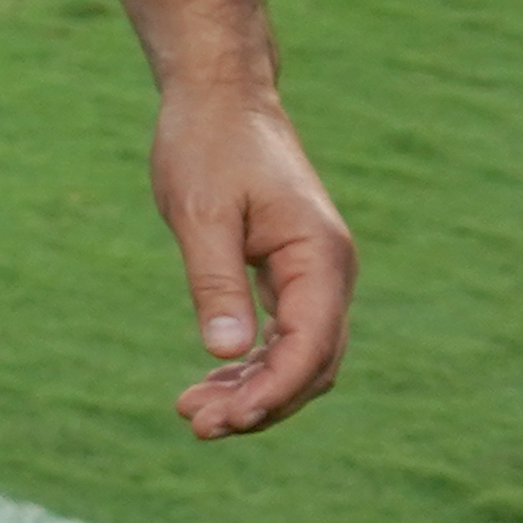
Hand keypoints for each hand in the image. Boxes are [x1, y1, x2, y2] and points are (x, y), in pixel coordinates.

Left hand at [151, 77, 352, 437]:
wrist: (219, 97)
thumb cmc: (208, 145)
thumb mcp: (201, 213)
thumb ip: (215, 282)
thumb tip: (226, 354)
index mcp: (321, 257)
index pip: (310, 347)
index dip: (272, 392)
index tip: (224, 419)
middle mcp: (330, 272)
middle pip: (310, 363)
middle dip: (260, 402)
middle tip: (197, 425)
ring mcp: (315, 274)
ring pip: (297, 355)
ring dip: (253, 389)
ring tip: (192, 414)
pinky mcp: (291, 273)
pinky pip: (283, 335)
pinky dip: (251, 363)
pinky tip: (213, 382)